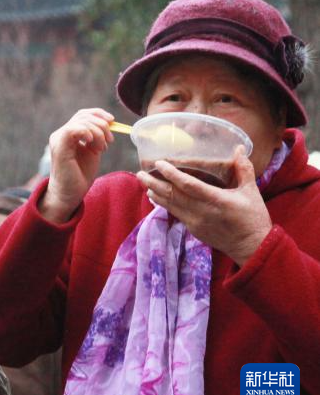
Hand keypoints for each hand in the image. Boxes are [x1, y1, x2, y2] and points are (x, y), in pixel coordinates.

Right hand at [41, 108, 115, 222]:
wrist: (69, 194)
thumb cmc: (80, 176)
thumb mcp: (92, 151)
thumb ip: (97, 137)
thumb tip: (109, 123)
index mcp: (68, 134)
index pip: (83, 114)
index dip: (99, 114)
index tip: (112, 121)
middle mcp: (60, 134)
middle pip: (84, 116)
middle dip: (102, 125)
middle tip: (109, 141)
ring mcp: (58, 140)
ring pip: (82, 122)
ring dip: (98, 133)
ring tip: (101, 149)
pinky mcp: (59, 147)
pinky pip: (73, 129)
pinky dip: (87, 133)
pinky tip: (93, 144)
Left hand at [137, 149, 270, 265]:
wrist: (252, 247)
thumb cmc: (253, 218)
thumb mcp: (251, 192)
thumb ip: (243, 169)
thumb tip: (239, 147)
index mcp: (217, 200)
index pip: (189, 185)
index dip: (172, 174)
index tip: (159, 163)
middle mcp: (202, 211)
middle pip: (172, 196)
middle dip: (154, 183)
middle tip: (140, 172)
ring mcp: (195, 222)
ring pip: (170, 205)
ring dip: (155, 193)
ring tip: (143, 181)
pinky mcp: (193, 229)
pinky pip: (175, 213)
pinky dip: (163, 204)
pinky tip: (155, 196)